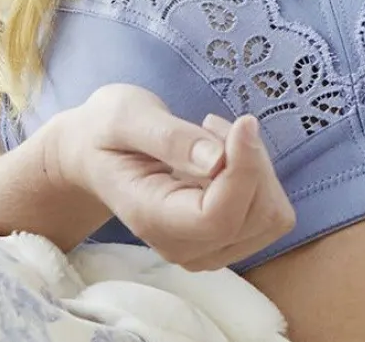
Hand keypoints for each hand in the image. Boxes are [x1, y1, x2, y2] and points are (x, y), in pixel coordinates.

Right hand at [51, 84, 295, 270]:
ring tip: (213, 137)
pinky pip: (268, 212)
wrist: (94, 156)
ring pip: (271, 216)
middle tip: (213, 124)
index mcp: (152, 217)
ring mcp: (204, 249)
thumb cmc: (105, 131)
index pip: (220, 217)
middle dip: (251, 161)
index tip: (242, 122)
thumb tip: (219, 161)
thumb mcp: (126, 116)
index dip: (245, 170)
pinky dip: (257, 176)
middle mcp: (182, 246)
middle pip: (256, 216)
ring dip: (256, 167)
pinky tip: (222, 154)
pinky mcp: (221, 238)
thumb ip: (170, 137)